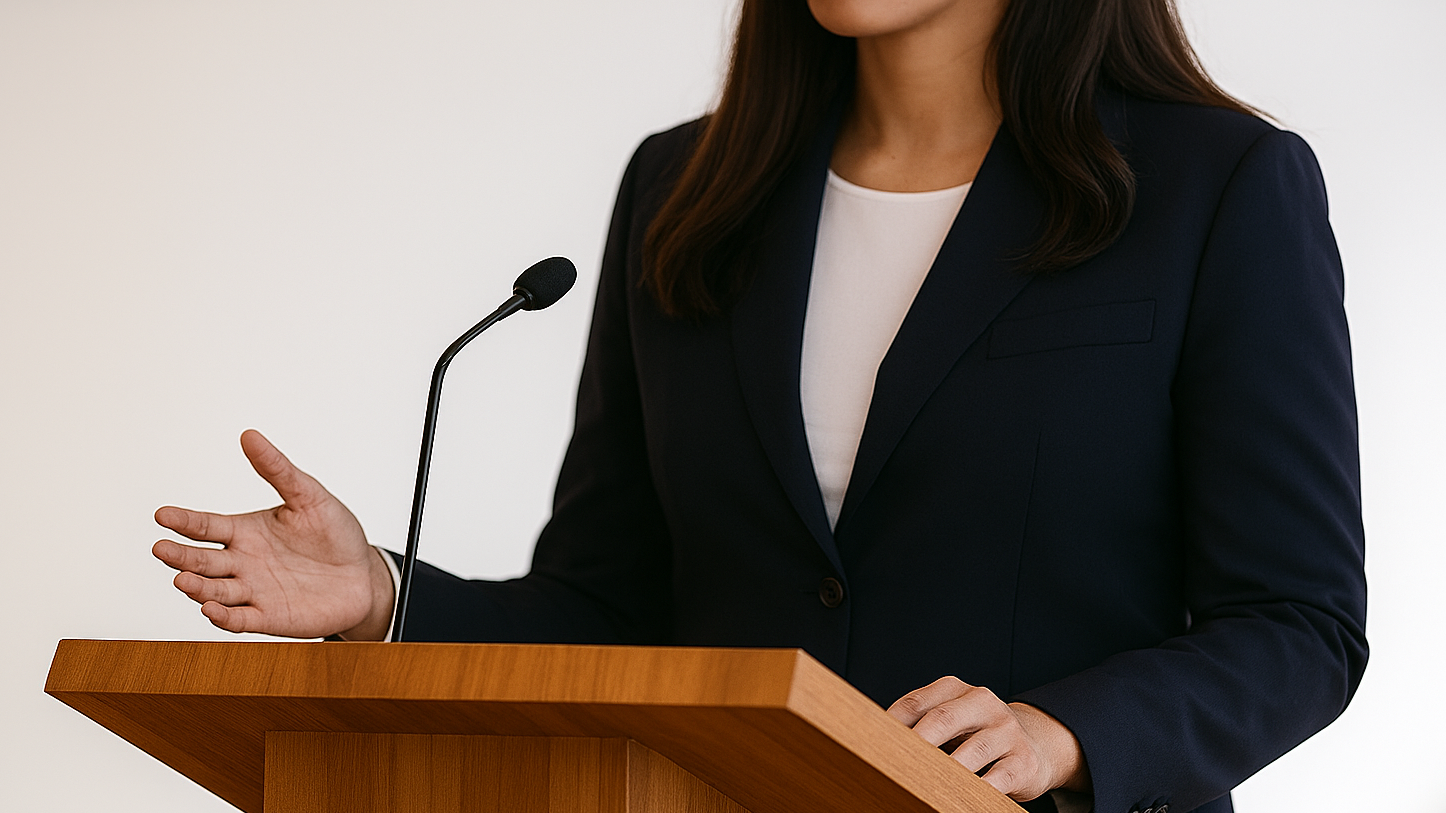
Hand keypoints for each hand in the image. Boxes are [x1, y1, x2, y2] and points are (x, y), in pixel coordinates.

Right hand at [152, 429, 394, 639]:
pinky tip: (211, 610)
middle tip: (161, 549)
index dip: (183, 521)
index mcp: (246, 531)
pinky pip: (240, 620)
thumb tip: (249, 435)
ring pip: (215, 591)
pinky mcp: (268, 618)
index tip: (161, 515)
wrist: (364, 575)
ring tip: (183, 579)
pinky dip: (224, 617)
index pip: (206, 526)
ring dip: (198, 587)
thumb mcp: (309, 496)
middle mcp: (242, 562)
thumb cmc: (335, 534)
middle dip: (180, 556)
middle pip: (202, 560)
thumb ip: (278, 470)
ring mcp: (253, 592)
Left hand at [888, 676, 1089, 802]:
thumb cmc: (978, 732)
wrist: (1037, 744)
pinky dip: (977, 791)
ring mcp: (1006, 731)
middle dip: (917, 743)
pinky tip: (959, 800)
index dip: (892, 725)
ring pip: (971, 751)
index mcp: (956, 690)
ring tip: (923, 785)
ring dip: (946, 771)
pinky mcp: (1023, 761)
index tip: (873, 746)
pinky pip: (997, 779)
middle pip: (941, 719)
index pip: (916, 703)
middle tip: (894, 765)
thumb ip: (921, 723)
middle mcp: (983, 703)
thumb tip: (878, 743)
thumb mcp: (951, 718)